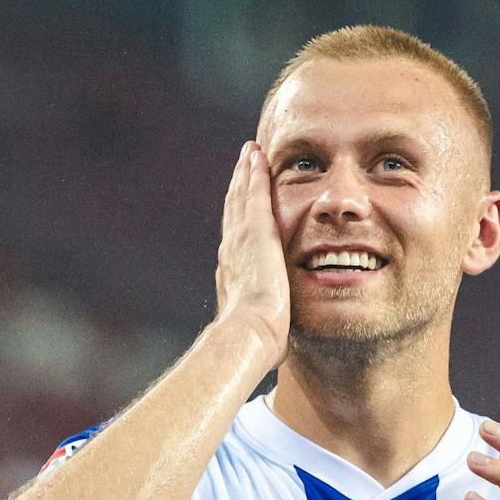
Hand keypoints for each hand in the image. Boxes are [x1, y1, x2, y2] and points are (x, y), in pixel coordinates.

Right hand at [216, 141, 289, 368]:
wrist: (249, 336)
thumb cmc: (255, 344)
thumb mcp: (259, 330)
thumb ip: (263, 326)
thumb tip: (267, 346)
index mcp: (234, 274)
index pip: (237, 239)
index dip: (239, 218)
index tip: (242, 203)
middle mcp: (232, 252)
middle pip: (234, 211)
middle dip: (239, 187)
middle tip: (243, 164)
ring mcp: (241, 240)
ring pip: (242, 198)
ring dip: (245, 174)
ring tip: (249, 153)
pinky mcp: (257, 233)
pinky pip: (256, 194)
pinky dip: (254, 174)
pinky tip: (258, 156)